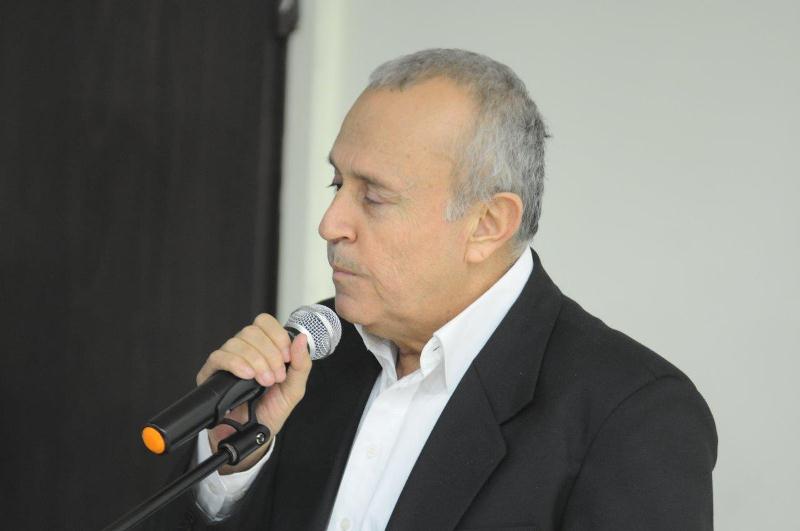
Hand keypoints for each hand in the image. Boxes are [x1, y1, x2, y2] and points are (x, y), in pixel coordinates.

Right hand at [196, 313, 311, 473]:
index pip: (264, 322)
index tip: (286, 357)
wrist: (255, 434)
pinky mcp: (211, 373)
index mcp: (264, 348)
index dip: (277, 336)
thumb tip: (302, 338)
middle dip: (269, 354)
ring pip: (236, 343)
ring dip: (255, 362)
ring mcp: (228, 360)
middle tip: (275, 377)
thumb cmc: (272, 410)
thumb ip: (301, 363)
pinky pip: (219, 357)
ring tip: (263, 382)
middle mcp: (245, 350)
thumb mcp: (294, 388)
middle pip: (251, 331)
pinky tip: (246, 376)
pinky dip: (235, 363)